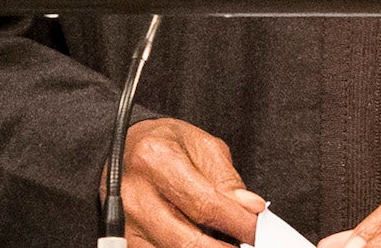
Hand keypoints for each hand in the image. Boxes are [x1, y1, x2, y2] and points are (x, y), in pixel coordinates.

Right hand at [115, 117, 266, 247]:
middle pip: (187, 240)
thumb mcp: (202, 145)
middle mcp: (135, 194)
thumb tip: (249, 208)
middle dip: (224, 247)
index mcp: (155, 159)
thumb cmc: (166, 143)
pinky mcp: (124, 239)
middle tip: (246, 244)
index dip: (237, 223)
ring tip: (225, 241)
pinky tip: (203, 242)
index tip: (257, 230)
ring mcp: (124, 221)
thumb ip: (226, 178)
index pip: (205, 204)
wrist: (126, 147)